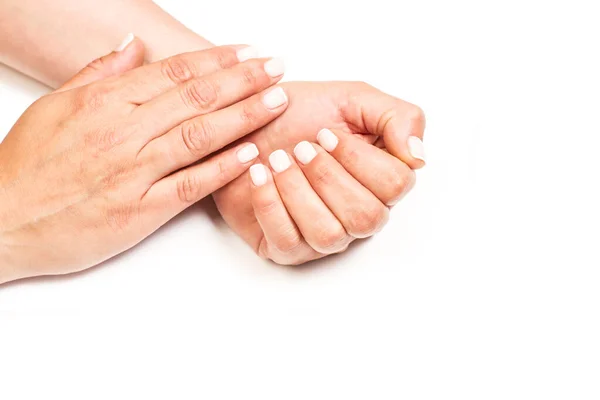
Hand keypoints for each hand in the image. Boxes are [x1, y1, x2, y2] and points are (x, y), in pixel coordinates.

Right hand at [0, 40, 287, 282]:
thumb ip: (97, 73)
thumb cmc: (27, 165)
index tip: (248, 52)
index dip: (217, 60)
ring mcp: (133, 172)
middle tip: (276, 68)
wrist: (1, 221)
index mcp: (104, 102)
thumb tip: (134, 46)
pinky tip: (252, 155)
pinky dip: (223, 169)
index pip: (174, 73)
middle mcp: (122, 132)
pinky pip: (189, 186)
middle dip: (243, 80)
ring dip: (243, 116)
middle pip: (195, 98)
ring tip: (277, 102)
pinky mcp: (138, 211)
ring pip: (198, 136)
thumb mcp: (55, 106)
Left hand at [213, 82, 424, 264]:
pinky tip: (260, 175)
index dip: (359, 158)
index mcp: (379, 180)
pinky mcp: (286, 248)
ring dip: (299, 192)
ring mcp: (323, 236)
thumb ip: (397, 117)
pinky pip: (288, 243)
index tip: (327, 132)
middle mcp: (357, 214)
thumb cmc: (297, 114)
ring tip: (277, 160)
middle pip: (366, 217)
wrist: (242, 124)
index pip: (395, 185)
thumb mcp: (351, 99)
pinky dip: (271, 204)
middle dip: (328, 176)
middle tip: (301, 146)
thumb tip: (418, 157)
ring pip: (329, 235)